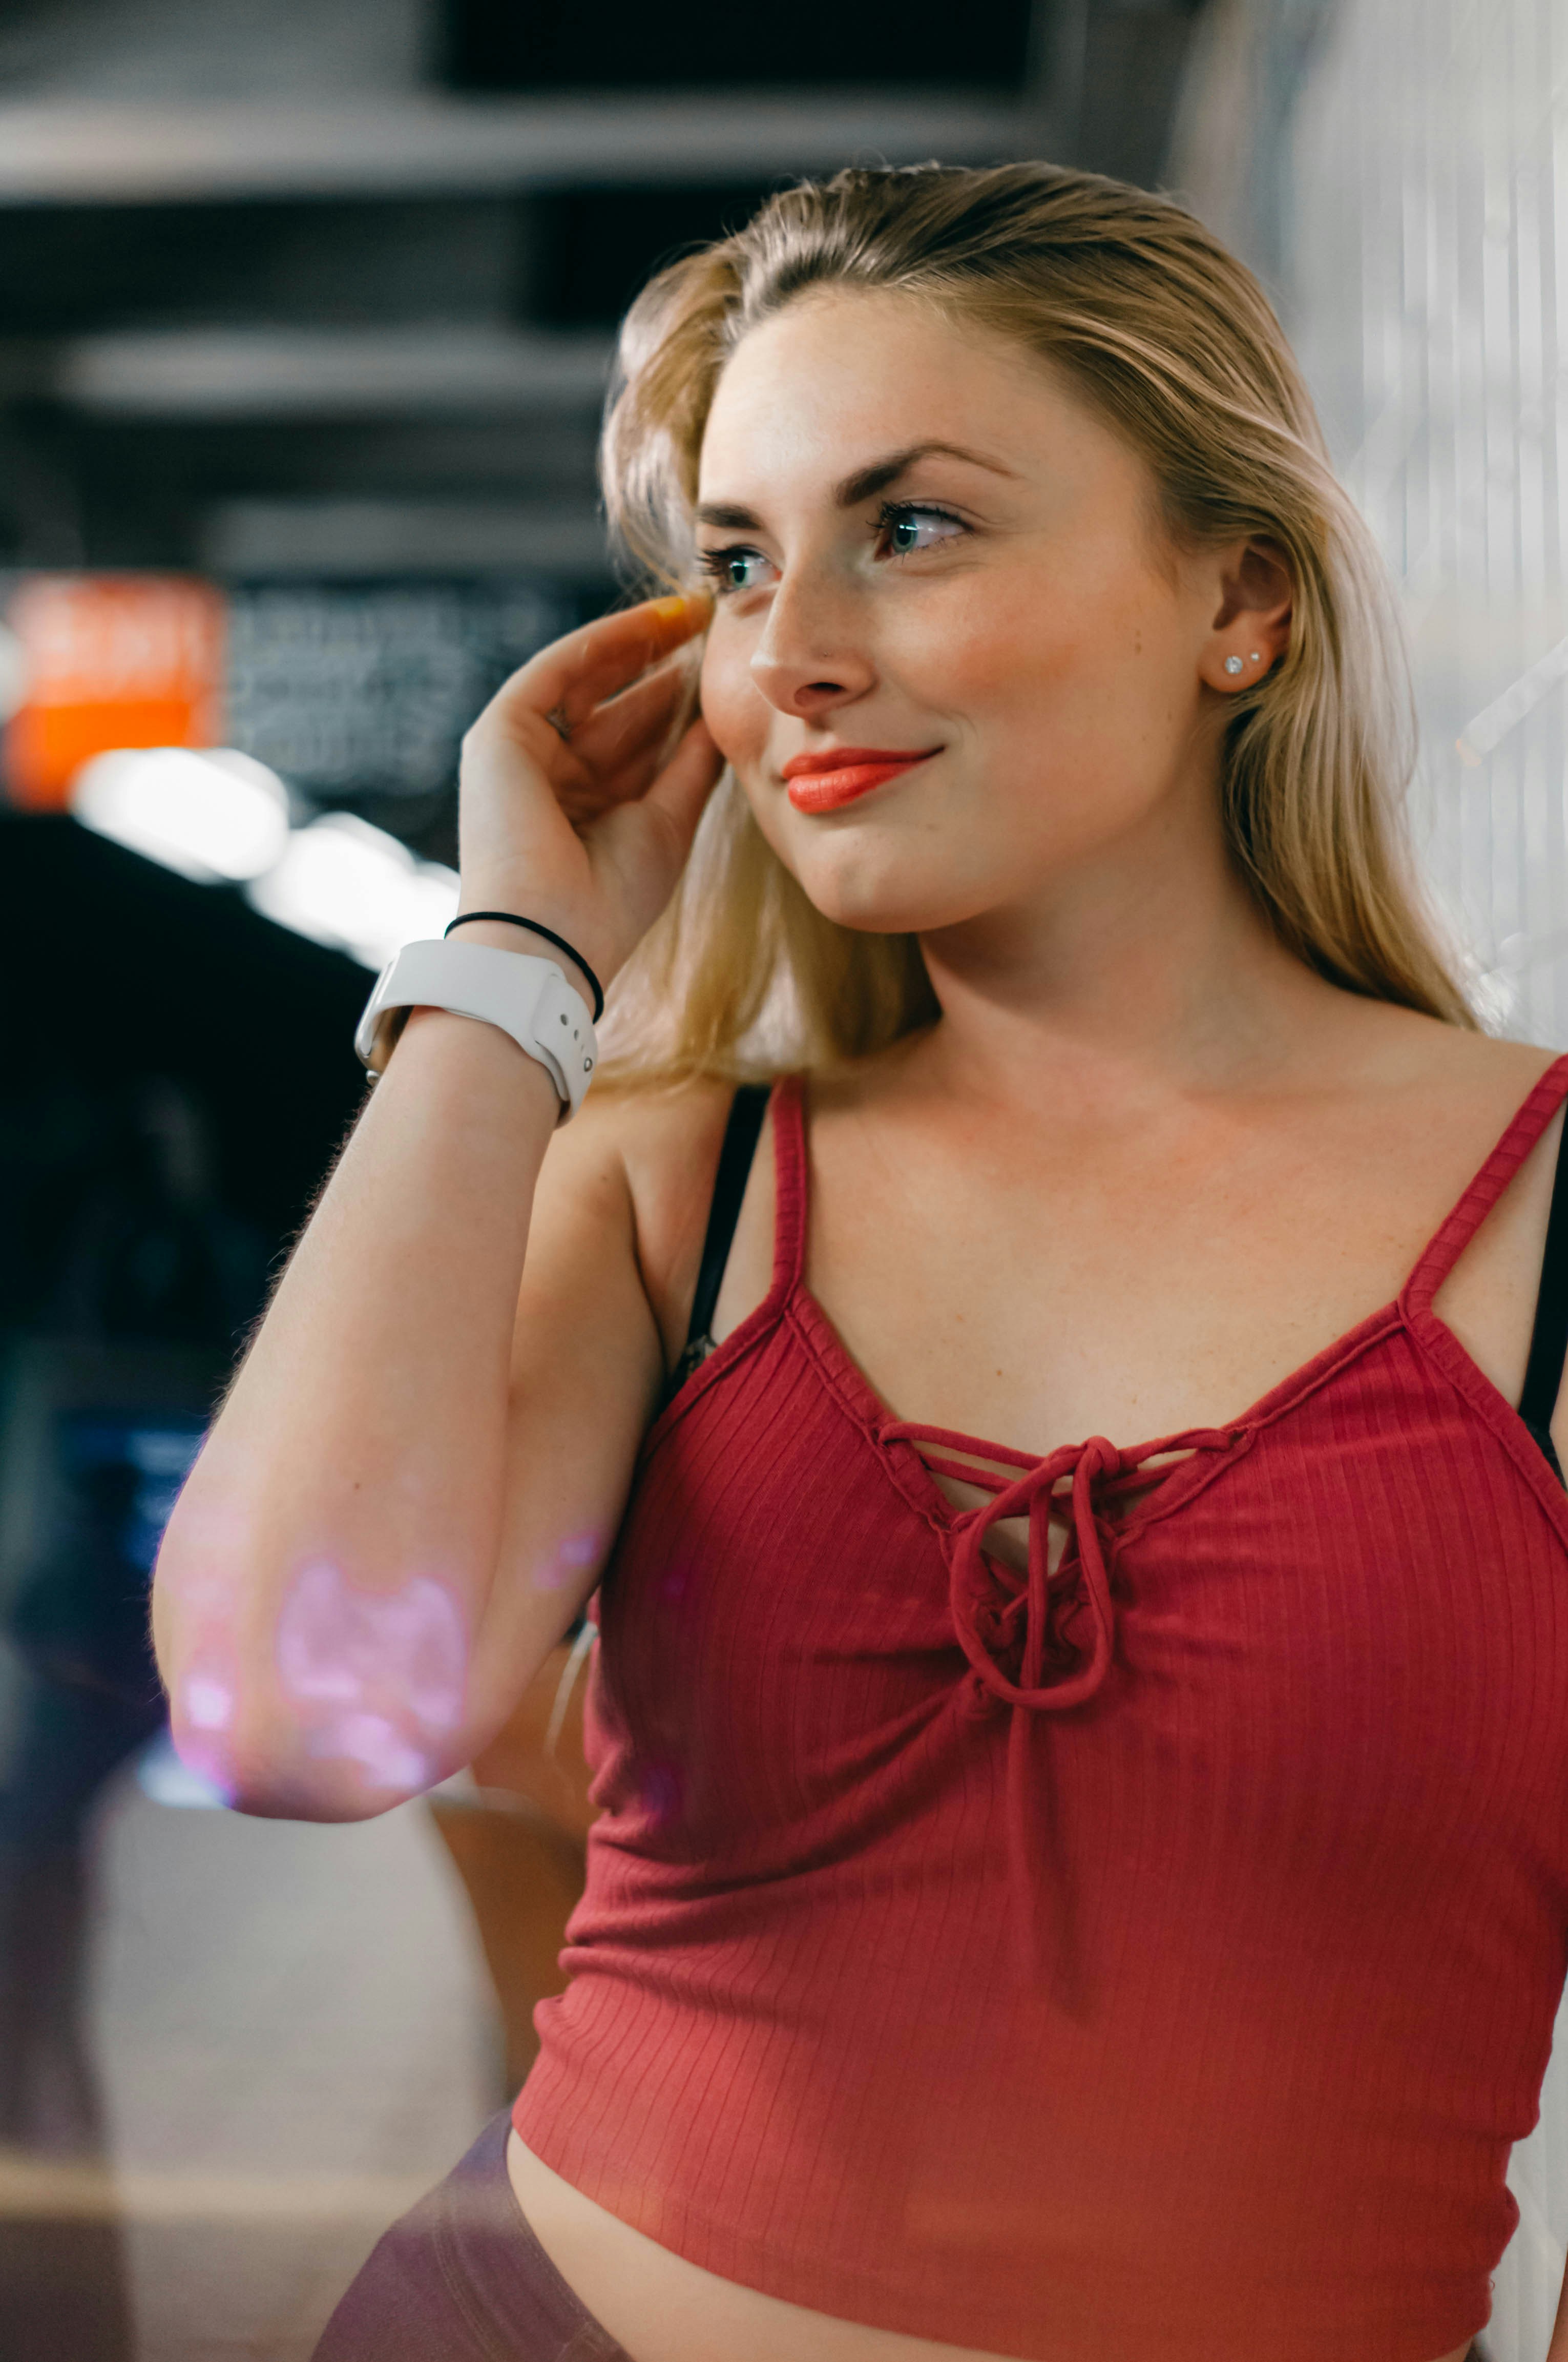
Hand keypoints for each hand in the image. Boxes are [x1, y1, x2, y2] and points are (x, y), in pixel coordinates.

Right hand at [456, 592, 724, 990]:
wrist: (551, 936)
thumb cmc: (610, 900)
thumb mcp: (669, 821)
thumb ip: (690, 764)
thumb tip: (718, 712)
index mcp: (586, 803)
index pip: (633, 736)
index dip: (676, 699)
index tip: (720, 666)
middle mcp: (551, 773)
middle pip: (612, 702)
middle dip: (662, 662)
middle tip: (714, 624)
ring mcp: (522, 751)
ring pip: (586, 678)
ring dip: (639, 642)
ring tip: (695, 613)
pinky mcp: (500, 733)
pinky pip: (557, 671)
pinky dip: (604, 645)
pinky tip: (654, 623)